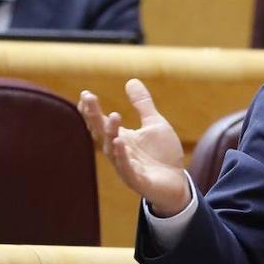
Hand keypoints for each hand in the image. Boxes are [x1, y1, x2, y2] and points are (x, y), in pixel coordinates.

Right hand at [78, 79, 190, 216]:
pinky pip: (126, 168)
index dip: (91, 110)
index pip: (100, 123)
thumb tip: (131, 81)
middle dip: (94, 117)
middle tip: (89, 98)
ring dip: (111, 133)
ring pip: (113, 150)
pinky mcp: (137, 180)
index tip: (86, 94)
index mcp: (121, 138)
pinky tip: (119, 142)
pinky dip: (122, 156)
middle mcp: (119, 152)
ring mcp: (126, 167)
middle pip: (102, 133)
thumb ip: (142, 105)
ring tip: (113, 116)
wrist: (176, 183)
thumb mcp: (154, 124)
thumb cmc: (163, 155)